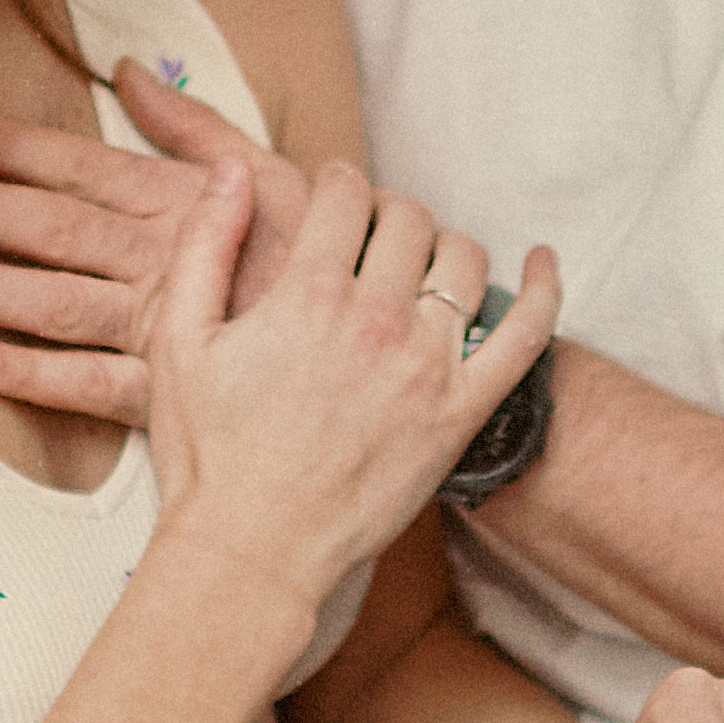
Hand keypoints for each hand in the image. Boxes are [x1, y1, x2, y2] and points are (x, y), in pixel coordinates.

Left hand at [0, 59, 296, 426]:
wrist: (383, 347)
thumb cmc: (325, 259)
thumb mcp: (275, 175)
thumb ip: (194, 126)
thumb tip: (130, 70)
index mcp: (182, 202)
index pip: (81, 164)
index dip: (9, 145)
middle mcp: (164, 259)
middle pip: (53, 228)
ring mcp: (165, 326)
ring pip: (56, 300)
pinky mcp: (172, 391)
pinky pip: (91, 385)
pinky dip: (31, 376)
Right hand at [144, 151, 558, 611]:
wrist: (252, 553)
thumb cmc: (208, 456)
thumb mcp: (179, 339)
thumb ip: (206, 242)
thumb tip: (235, 168)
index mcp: (307, 291)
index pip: (345, 191)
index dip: (335, 184)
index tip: (330, 199)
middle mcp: (376, 319)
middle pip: (407, 219)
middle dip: (385, 213)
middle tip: (367, 238)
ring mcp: (427, 367)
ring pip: (464, 260)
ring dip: (442, 246)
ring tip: (418, 265)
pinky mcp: (461, 414)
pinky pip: (525, 335)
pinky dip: (544, 289)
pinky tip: (543, 259)